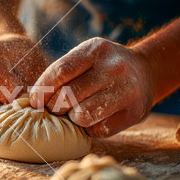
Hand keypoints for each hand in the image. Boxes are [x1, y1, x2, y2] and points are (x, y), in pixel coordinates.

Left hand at [29, 37, 153, 137]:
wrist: (147, 71)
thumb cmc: (103, 67)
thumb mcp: (86, 57)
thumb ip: (62, 73)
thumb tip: (32, 99)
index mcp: (96, 50)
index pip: (59, 72)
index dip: (42, 90)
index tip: (34, 101)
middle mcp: (114, 68)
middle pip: (68, 96)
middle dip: (54, 107)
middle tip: (55, 109)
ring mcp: (126, 91)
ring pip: (82, 115)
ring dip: (72, 118)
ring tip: (75, 112)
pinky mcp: (134, 113)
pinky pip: (98, 129)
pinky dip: (89, 128)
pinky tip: (93, 119)